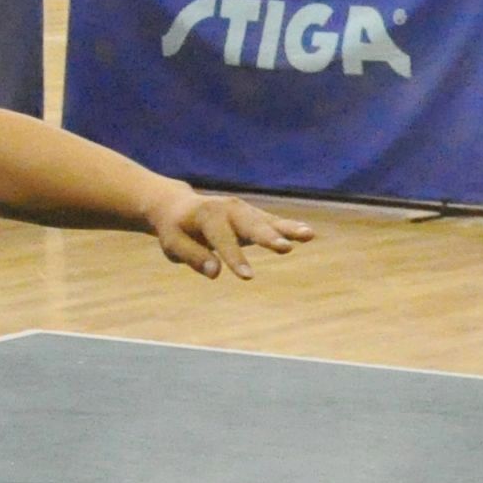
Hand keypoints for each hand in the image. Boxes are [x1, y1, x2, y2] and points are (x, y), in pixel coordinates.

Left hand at [144, 186, 311, 277]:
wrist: (178, 206)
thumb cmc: (175, 229)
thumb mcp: (173, 243)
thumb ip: (193, 256)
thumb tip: (215, 273)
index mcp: (206, 215)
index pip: (222, 239)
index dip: (234, 258)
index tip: (247, 277)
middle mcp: (228, 208)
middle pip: (250, 225)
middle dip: (267, 237)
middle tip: (285, 247)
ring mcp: (243, 210)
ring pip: (267, 221)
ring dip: (287, 229)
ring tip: (308, 235)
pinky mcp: (253, 215)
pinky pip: (273, 222)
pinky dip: (289, 227)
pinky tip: (308, 234)